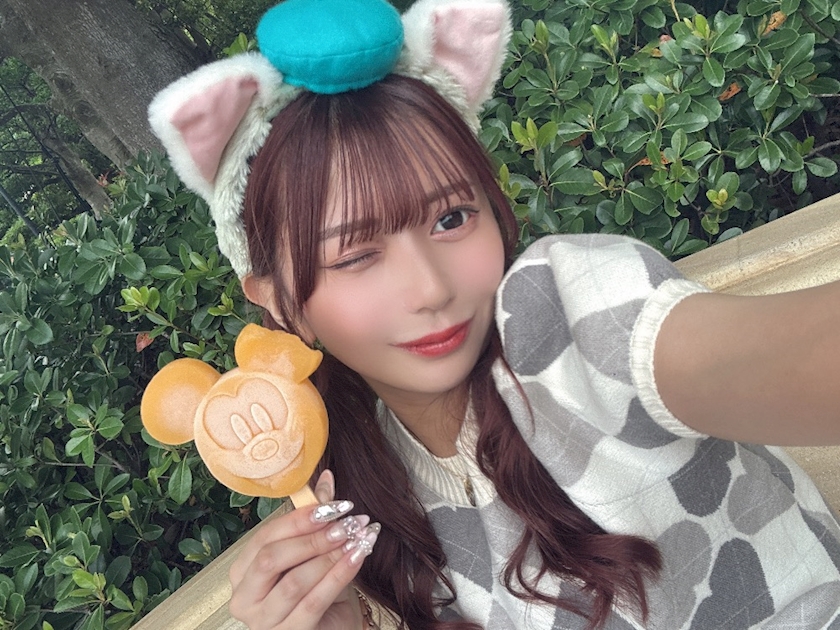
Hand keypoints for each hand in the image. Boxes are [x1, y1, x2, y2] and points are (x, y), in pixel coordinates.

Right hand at [229, 470, 379, 629]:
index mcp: (243, 572)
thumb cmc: (318, 590)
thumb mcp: (315, 552)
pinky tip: (358, 557)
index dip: (301, 518)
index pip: (265, 537)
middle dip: (315, 537)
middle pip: (273, 558)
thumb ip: (316, 517)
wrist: (334, 627)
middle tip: (348, 523)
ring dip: (330, 556)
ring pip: (294, 581)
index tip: (337, 505)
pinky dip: (338, 576)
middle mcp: (244, 598)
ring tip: (357, 539)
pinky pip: (313, 602)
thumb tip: (326, 477)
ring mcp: (262, 622)